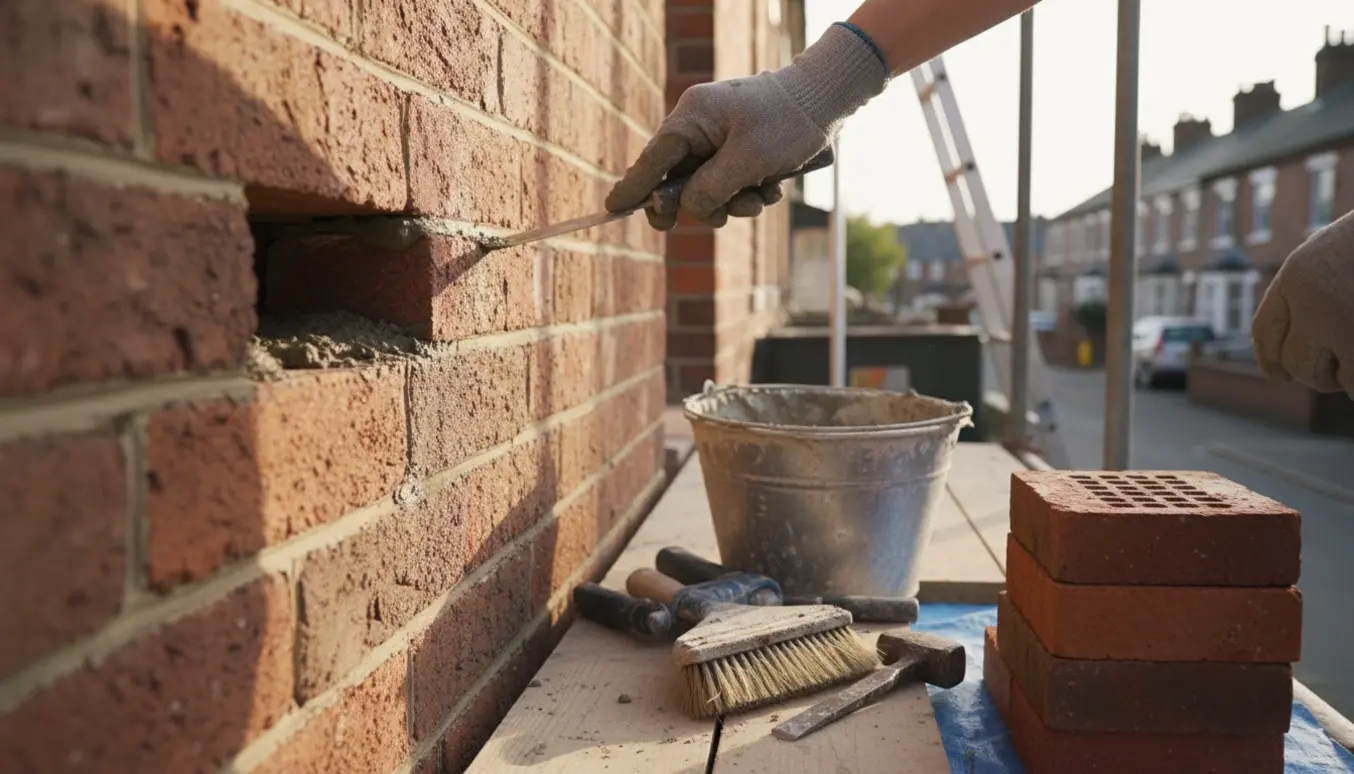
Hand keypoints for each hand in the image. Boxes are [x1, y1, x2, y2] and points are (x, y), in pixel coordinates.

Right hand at [605, 23, 888, 229]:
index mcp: (692, 118)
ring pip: (707, 188)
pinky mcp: (738, 151)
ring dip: (734, 201)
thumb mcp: (748, 161)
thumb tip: (685, 209)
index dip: (634, 188)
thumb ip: (709, 189)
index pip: (652, 159)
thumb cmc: (788, 122)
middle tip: (719, 216)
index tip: (612, 210)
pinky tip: (771, 186)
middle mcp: (699, 127)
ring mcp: (719, 140)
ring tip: (762, 194)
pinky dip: (747, 192)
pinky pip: (729, 184)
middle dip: (703, 203)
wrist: (828, 101)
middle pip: (678, 180)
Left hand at [1252, 208, 1353, 396]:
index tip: (1280, 373)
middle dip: (1316, 374)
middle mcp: (1313, 303)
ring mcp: (1345, 327)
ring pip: (1331, 379)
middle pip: (1296, 363)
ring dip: (1347, 378)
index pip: (1266, 329)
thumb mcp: (1340, 252)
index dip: (1270, 357)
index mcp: (1299, 275)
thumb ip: (1318, 291)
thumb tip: (1305, 348)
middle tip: (1336, 372)